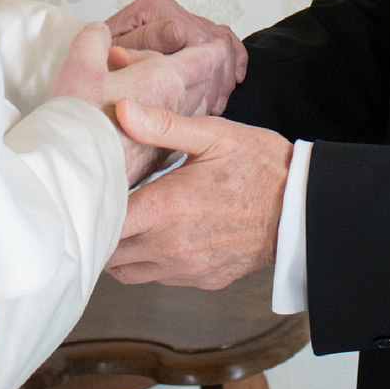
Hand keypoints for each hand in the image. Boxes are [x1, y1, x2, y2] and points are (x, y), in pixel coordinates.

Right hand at [48, 28, 215, 184]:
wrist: (75, 180)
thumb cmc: (79, 125)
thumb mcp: (81, 68)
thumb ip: (93, 42)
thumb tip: (100, 33)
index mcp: (162, 81)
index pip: (201, 60)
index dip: (210, 48)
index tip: (217, 42)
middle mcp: (172, 110)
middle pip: (201, 86)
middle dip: (204, 71)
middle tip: (206, 61)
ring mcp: (165, 139)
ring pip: (191, 112)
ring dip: (191, 97)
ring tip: (183, 88)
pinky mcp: (152, 161)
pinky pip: (176, 135)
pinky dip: (174, 123)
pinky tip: (161, 125)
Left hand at [105, 0, 245, 113]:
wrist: (92, 61)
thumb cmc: (100, 62)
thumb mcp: (116, 54)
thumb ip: (145, 43)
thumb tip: (177, 32)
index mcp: (153, 8)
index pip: (197, 36)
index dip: (205, 70)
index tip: (204, 100)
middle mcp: (169, 8)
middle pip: (213, 37)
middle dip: (218, 75)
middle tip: (214, 107)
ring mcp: (180, 16)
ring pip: (221, 38)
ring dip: (225, 72)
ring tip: (217, 102)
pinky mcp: (189, 27)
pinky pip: (223, 37)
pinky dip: (233, 58)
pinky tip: (232, 80)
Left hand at [105, 99, 291, 288]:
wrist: (303, 209)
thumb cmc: (260, 167)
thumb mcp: (213, 135)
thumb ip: (163, 125)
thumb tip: (123, 108)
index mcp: (167, 208)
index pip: (104, 222)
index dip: (89, 208)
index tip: (87, 192)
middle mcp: (171, 246)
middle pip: (108, 252)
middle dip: (100, 230)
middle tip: (100, 205)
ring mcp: (186, 269)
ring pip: (128, 271)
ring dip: (121, 249)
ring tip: (126, 220)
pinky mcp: (201, 280)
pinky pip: (158, 277)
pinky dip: (148, 261)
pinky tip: (157, 234)